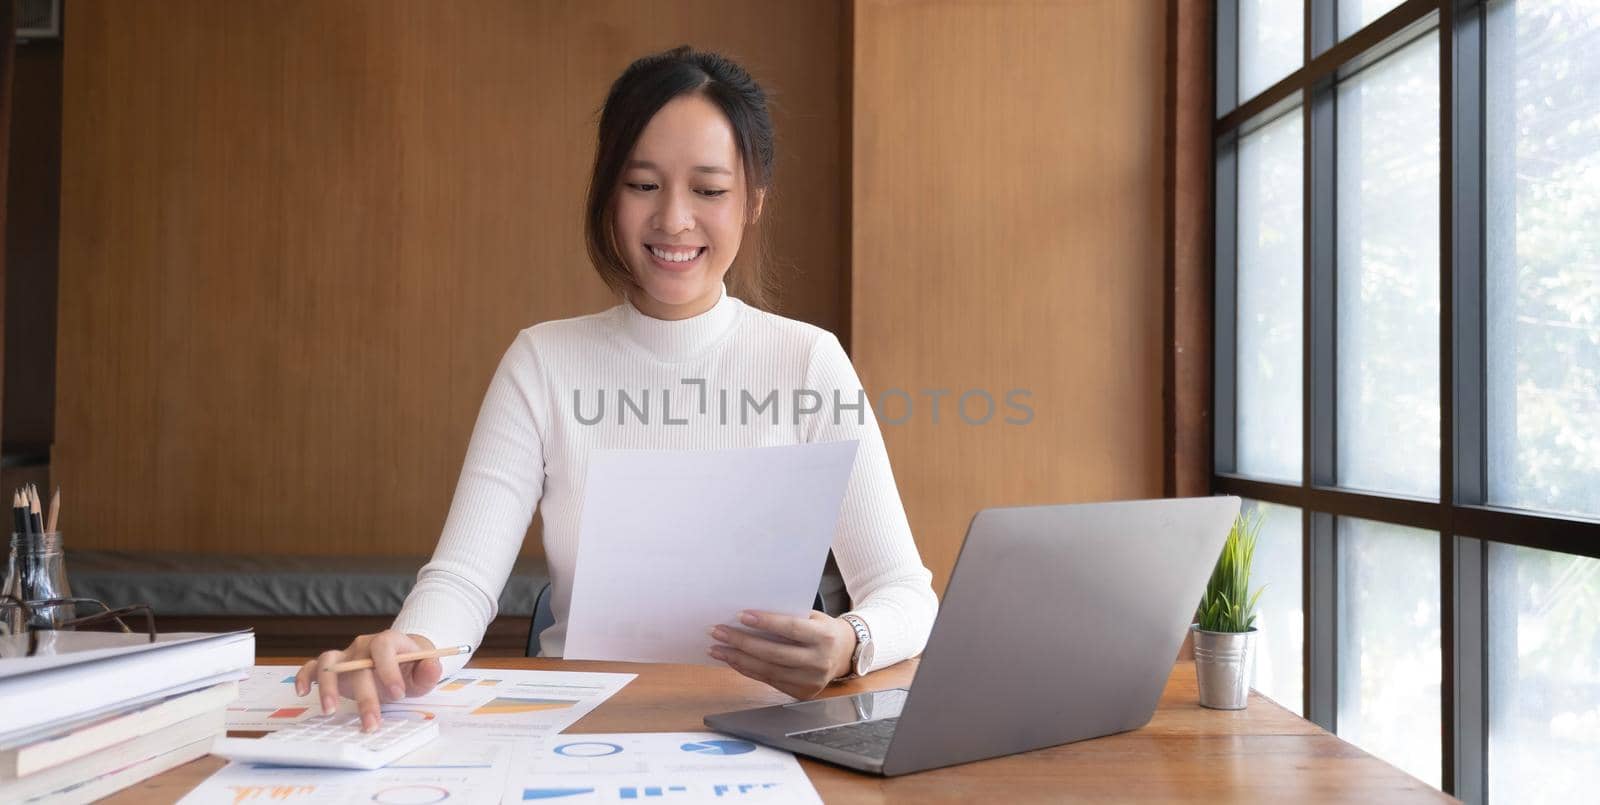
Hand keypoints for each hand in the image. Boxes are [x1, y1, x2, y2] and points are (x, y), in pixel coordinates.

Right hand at [294, 631, 443, 731]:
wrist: (401, 663)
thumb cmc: (412, 668)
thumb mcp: (425, 671)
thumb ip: (430, 670)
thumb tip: (431, 666)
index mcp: (389, 641)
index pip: (384, 646)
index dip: (389, 668)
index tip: (397, 694)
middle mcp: (364, 646)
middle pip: (358, 665)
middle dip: (365, 696)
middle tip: (371, 723)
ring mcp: (346, 655)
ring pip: (329, 663)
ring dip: (327, 687)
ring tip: (329, 711)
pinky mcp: (333, 667)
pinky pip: (312, 667)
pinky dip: (304, 676)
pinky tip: (302, 692)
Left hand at [707, 610, 856, 699]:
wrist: (844, 654)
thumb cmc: (822, 629)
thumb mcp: (813, 618)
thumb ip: (789, 617)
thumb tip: (749, 617)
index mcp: (825, 638)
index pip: (791, 629)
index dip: (766, 623)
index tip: (740, 615)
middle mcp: (819, 662)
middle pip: (774, 653)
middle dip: (742, 642)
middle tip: (717, 632)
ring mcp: (810, 681)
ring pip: (767, 670)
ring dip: (737, 659)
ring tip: (717, 648)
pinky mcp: (801, 693)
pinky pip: (768, 680)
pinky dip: (747, 669)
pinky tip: (732, 660)